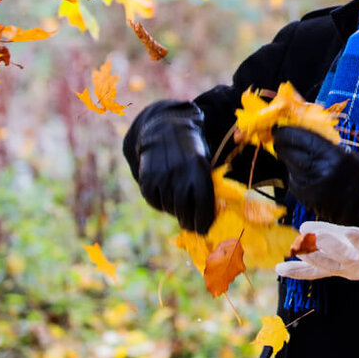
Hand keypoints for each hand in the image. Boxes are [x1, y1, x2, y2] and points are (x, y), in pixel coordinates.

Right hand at [122, 101, 215, 232]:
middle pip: (184, 210)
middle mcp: (179, 174)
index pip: (203, 203)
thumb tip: (212, 213)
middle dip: (189, 221)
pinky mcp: (147, 179)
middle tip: (191, 225)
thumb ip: (206, 184)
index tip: (204, 229)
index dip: (204, 220)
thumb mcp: (204, 161)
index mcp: (199, 168)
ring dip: (175, 210)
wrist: (165, 128)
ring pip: (169, 207)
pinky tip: (165, 196)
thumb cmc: (191, 149)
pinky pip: (154, 201)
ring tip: (179, 204)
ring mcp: (161, 177)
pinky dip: (160, 203)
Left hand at [273, 126, 358, 225]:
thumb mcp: (343, 151)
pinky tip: (307, 173)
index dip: (286, 131)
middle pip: (287, 151)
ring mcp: (309, 186)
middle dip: (282, 143)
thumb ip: (320, 142)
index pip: (299, 138)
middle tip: (281, 138)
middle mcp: (317, 171)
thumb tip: (297, 131)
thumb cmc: (358, 173)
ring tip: (301, 157)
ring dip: (290, 159)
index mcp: (331, 155)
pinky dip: (296, 174)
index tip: (281, 127)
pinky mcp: (304, 197)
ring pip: (288, 166)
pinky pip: (293, 180)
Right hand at [275, 222, 358, 283]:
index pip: (314, 271)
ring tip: (319, 236)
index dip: (297, 270)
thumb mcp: (348, 243)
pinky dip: (358, 240)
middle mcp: (349, 269)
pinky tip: (351, 230)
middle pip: (326, 264)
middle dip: (311, 256)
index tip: (278, 268)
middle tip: (296, 248)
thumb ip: (328, 235)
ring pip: (344, 257)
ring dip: (331, 246)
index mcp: (340, 267)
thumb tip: (302, 229)